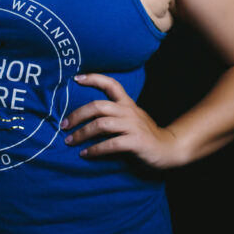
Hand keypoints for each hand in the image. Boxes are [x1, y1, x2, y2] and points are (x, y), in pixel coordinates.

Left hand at [61, 73, 182, 168]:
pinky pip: (111, 144)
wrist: (169, 149)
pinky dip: (95, 149)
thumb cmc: (145, 135)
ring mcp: (133, 126)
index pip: (111, 84)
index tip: (76, 78)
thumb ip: (114, 116)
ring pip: (101, 124)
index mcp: (127, 104)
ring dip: (82, 133)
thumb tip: (85, 119)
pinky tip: (85, 154)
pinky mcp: (136, 141)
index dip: (93, 78)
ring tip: (69, 141)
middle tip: (63, 125)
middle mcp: (129, 111)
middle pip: (98, 106)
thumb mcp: (131, 120)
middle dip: (77, 115)